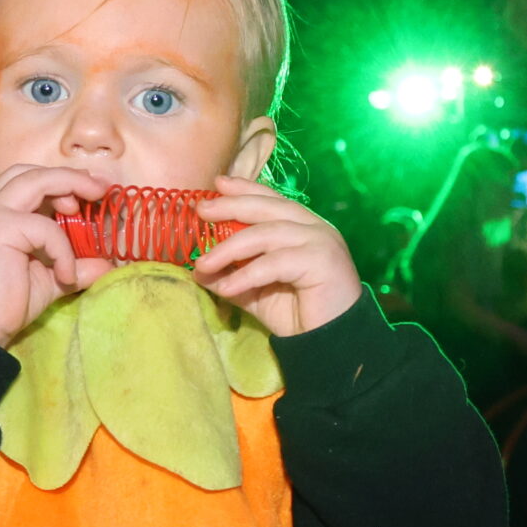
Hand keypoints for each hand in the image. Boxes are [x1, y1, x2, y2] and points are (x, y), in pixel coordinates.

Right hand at [0, 164, 115, 346]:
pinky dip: (63, 249)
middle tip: (100, 189)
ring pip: (36, 180)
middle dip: (70, 175)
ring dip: (69, 185)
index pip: (32, 180)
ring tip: (94, 200)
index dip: (63, 181)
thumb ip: (76, 266)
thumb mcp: (51, 279)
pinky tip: (65, 274)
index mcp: (2, 213)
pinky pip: (45, 227)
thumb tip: (108, 264)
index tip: (93, 192)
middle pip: (34, 172)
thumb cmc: (6, 303)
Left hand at [192, 176, 362, 336]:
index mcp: (302, 226)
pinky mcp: (323, 261)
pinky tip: (226, 287)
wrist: (329, 343)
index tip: (218, 183)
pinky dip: (247, 274)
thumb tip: (197, 268)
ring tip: (203, 264)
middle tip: (202, 210)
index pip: (271, 199)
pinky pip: (275, 262)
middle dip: (232, 205)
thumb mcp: (255, 290)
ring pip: (268, 233)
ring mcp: (321, 241)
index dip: (245, 189)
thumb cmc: (297, 314)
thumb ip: (231, 274)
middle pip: (268, 208)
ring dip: (230, 248)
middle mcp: (314, 228)